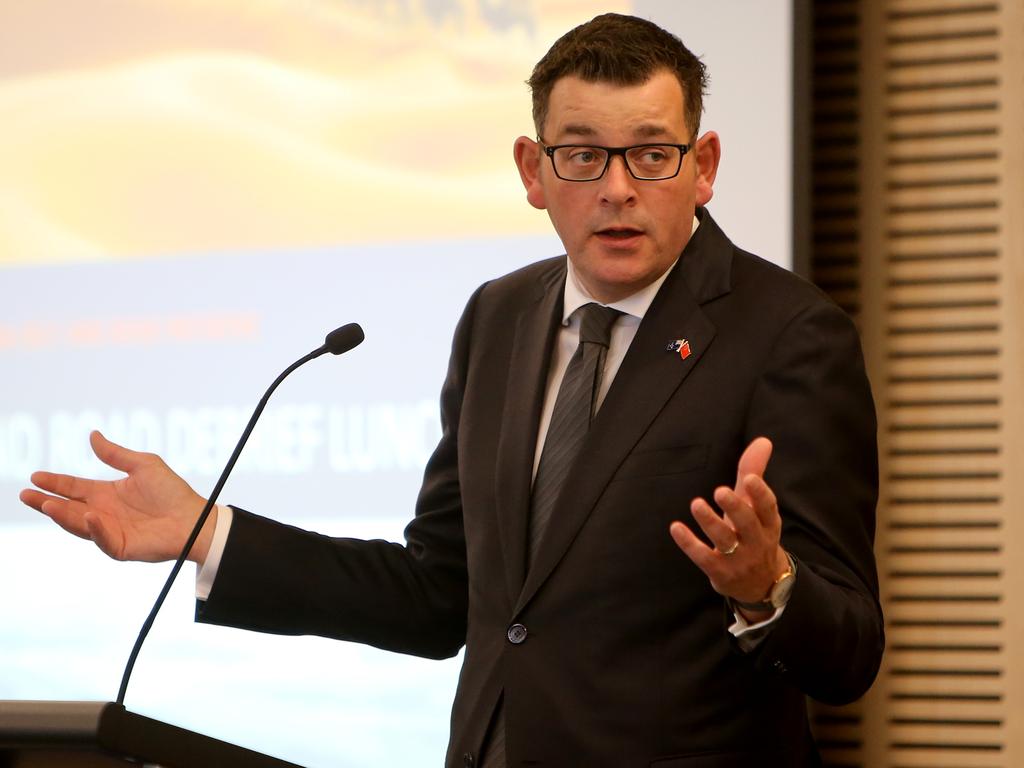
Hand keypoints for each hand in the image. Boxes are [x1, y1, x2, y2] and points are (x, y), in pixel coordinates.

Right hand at [19, 430, 213, 563]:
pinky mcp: (121, 546)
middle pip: (68, 508)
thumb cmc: (172, 491)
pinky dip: (95, 529)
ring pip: (79, 524)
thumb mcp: (143, 465)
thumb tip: (92, 435)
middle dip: (46, 502)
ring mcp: (110, 531)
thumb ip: (115, 454)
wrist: (194, 517)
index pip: (74, 487)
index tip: (35, 476)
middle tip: (26, 494)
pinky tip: (88, 515)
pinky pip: (103, 539)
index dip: (55, 483)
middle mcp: (103, 513)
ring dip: (62, 515)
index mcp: (107, 493)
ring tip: (47, 505)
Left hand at [669, 437, 789, 617]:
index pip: (768, 508)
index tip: (751, 479)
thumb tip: (763, 440)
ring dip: (710, 522)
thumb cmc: (753, 534)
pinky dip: (689, 543)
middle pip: (748, 524)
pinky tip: (676, 527)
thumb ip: (755, 473)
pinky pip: (703, 557)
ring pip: (725, 540)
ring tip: (696, 504)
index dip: (761, 494)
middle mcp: (757, 542)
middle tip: (720, 491)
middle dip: (735, 507)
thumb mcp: (757, 508)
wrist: (759, 584)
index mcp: (768, 524)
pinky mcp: (720, 572)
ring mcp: (739, 560)